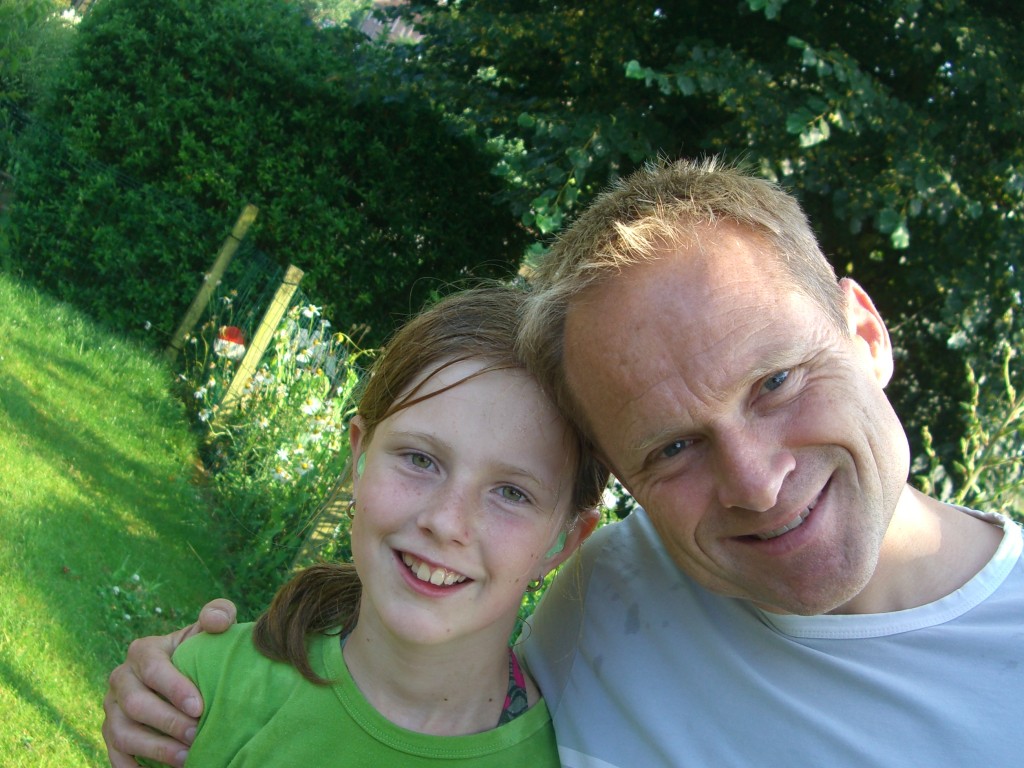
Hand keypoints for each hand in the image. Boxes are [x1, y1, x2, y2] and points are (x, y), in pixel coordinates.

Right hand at [102, 599, 236, 767]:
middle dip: (168, 722)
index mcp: (143, 651)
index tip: (199, 706)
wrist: (182, 676)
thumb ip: (218, 614)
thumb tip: (217, 620)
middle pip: (135, 705)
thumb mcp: (207, 631)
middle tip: (198, 735)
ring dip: (154, 748)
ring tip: (186, 758)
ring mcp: (112, 709)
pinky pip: (114, 755)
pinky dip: (132, 767)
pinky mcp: (111, 734)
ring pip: (123, 733)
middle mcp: (121, 679)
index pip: (153, 669)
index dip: (174, 688)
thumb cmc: (199, 652)